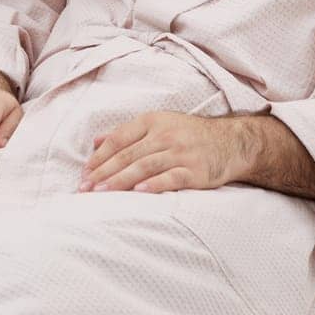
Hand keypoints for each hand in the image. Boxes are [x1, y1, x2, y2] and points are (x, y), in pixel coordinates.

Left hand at [79, 112, 246, 193]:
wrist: (230, 142)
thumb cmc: (188, 135)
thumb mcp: (158, 124)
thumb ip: (127, 133)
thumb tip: (95, 142)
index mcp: (152, 121)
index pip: (119, 138)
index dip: (99, 156)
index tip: (84, 172)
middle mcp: (165, 135)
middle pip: (128, 155)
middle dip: (104, 172)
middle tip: (85, 188)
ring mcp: (181, 152)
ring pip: (144, 166)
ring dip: (121, 180)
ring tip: (102, 192)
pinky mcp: (195, 171)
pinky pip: (171, 178)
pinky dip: (154, 185)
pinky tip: (139, 193)